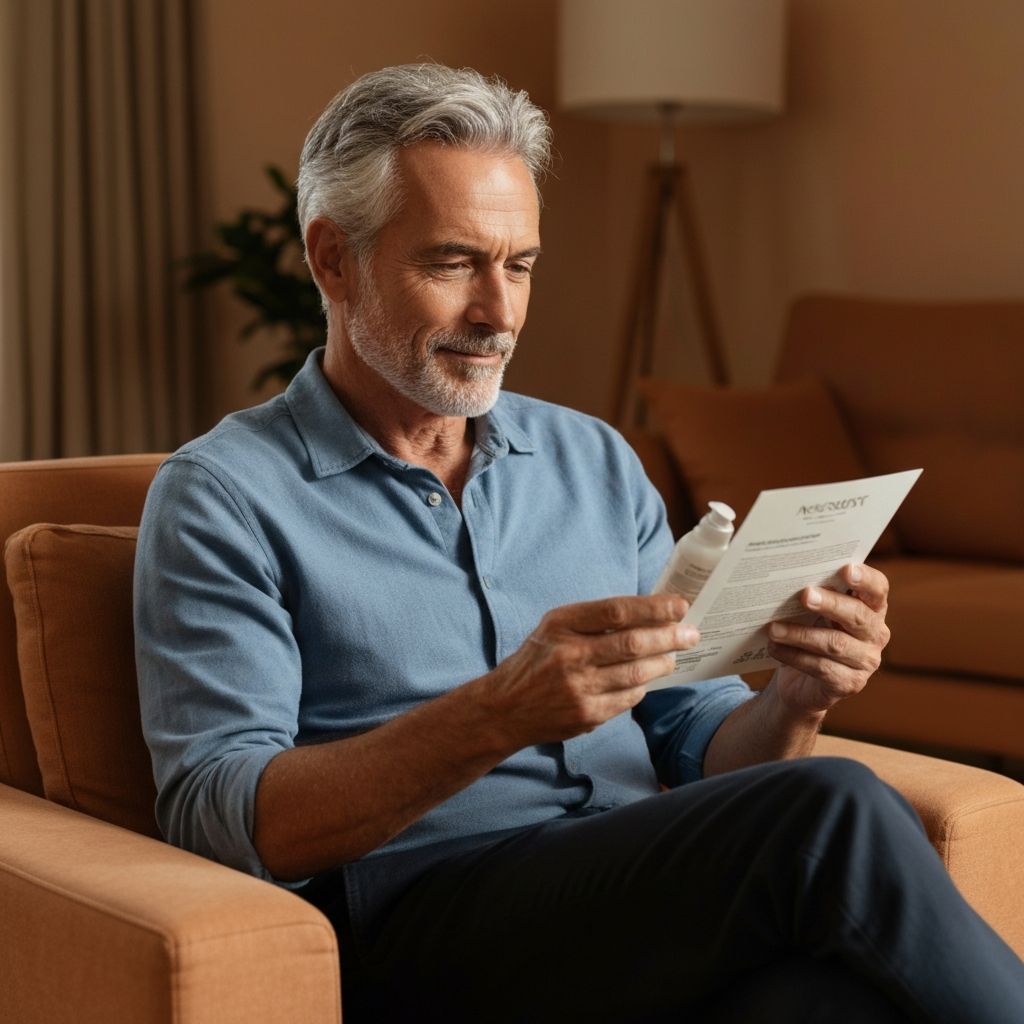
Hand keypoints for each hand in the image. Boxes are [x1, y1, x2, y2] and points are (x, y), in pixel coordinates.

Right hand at [481, 594, 697, 747]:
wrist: (505, 708)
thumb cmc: (538, 660)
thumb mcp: (555, 628)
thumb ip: (594, 620)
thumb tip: (648, 613)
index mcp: (561, 624)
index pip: (616, 610)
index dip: (653, 607)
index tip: (679, 605)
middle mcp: (569, 654)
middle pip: (633, 643)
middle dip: (669, 637)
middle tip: (691, 633)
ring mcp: (578, 688)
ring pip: (637, 673)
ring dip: (663, 663)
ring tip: (674, 656)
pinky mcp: (587, 715)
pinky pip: (629, 698)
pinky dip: (643, 686)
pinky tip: (647, 679)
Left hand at [766, 563, 890, 715]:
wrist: (802, 683)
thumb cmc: (809, 633)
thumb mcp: (813, 612)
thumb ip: (812, 594)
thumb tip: (788, 579)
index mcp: (872, 608)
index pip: (878, 589)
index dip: (865, 579)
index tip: (846, 569)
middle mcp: (876, 634)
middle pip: (857, 616)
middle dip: (830, 604)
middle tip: (805, 595)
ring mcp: (866, 662)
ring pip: (834, 644)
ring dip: (800, 634)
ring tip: (773, 628)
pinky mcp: (849, 684)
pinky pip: (821, 667)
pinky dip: (793, 656)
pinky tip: (774, 648)